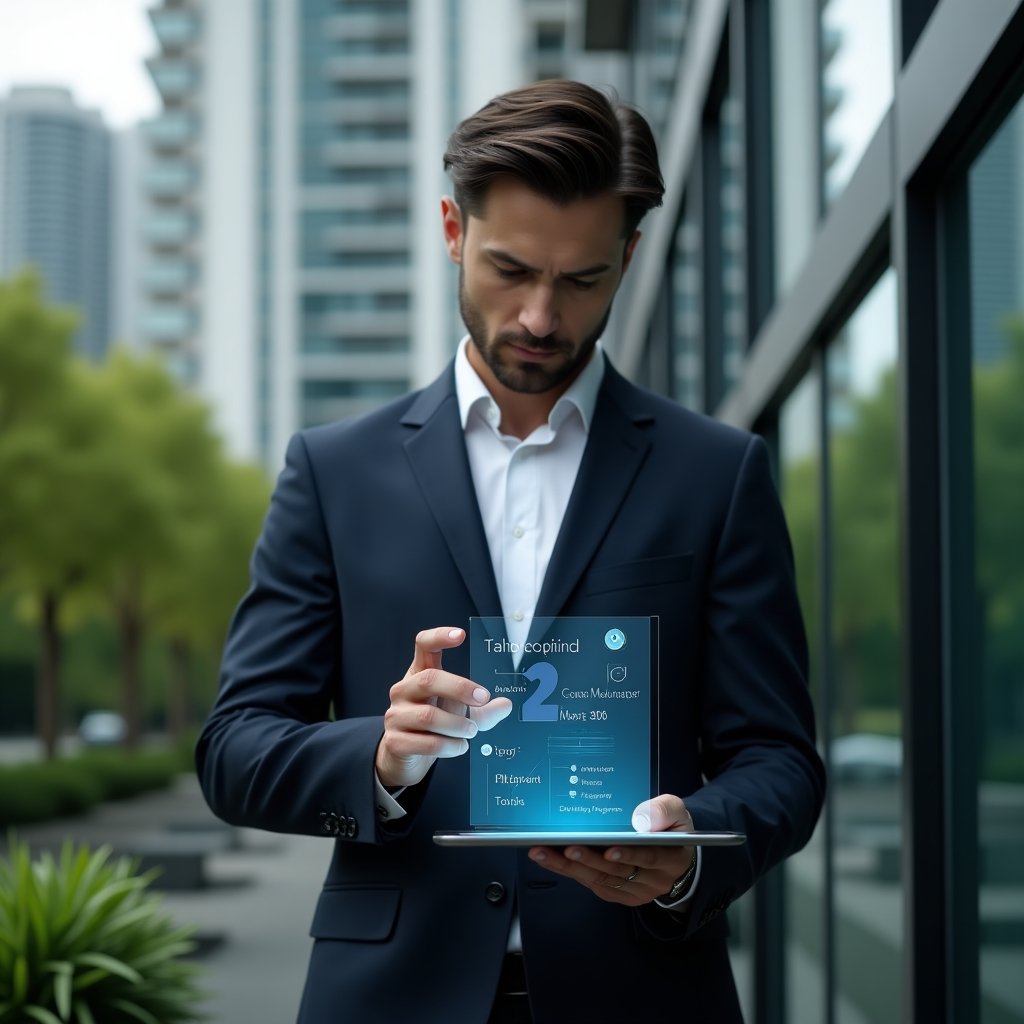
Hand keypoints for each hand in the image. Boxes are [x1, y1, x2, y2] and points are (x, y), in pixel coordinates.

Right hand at [375, 626, 512, 788]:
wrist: (406, 755)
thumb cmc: (434, 727)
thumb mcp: (460, 714)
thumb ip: (483, 710)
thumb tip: (507, 705)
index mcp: (420, 674)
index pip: (423, 646)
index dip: (439, 636)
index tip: (461, 635)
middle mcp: (404, 690)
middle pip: (429, 679)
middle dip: (459, 688)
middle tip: (483, 698)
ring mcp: (396, 716)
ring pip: (428, 716)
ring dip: (457, 725)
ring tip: (472, 731)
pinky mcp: (395, 742)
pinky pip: (427, 743)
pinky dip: (449, 746)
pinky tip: (460, 746)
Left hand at [527, 795, 695, 905]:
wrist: (675, 852)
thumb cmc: (671, 827)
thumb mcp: (677, 812)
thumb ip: (663, 810)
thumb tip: (639, 819)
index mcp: (671, 859)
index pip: (649, 858)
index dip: (629, 854)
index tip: (609, 849)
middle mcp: (653, 880)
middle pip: (618, 872)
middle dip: (590, 859)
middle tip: (567, 847)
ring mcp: (635, 890)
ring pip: (601, 880)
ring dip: (571, 867)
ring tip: (545, 852)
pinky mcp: (619, 893)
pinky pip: (593, 884)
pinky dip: (571, 871)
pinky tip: (551, 858)